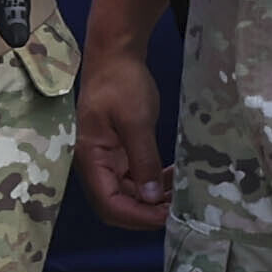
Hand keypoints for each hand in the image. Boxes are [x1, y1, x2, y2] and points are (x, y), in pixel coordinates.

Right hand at [76, 37, 171, 226]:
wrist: (115, 54)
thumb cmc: (121, 83)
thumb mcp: (135, 121)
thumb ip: (143, 160)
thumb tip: (151, 198)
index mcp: (91, 158)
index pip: (109, 203)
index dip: (137, 216)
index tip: (167, 215)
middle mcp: (96, 164)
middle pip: (116, 204)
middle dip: (145, 213)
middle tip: (177, 210)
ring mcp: (107, 159)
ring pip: (127, 194)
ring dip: (151, 200)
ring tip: (179, 195)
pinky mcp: (119, 151)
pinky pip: (134, 179)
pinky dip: (152, 184)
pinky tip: (171, 179)